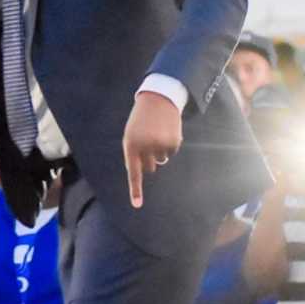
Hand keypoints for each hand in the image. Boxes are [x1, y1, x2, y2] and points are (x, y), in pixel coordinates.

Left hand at [122, 92, 182, 208]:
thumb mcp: (131, 134)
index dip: (135, 190)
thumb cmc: (140, 120)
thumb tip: (145, 171)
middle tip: (148, 141)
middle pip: (149, 168)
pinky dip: (169, 144)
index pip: (133, 172)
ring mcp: (160, 145)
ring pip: (161, 160)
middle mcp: (145, 147)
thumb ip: (134, 153)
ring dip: (159, 150)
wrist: (157, 99)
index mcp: (131, 145)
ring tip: (156, 133)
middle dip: (149, 159)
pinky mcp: (174, 142)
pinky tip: (166, 130)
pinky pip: (171, 152)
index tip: (137, 205)